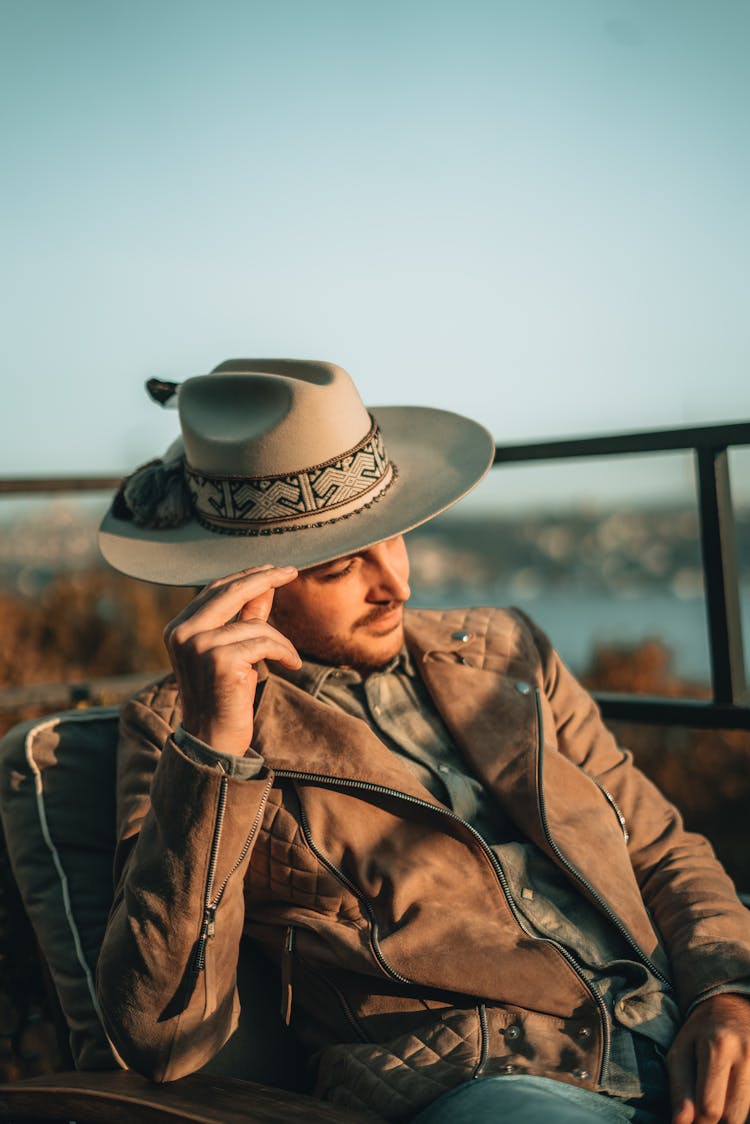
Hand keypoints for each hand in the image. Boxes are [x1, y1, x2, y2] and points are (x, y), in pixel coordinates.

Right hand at [163, 565, 301, 756]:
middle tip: (290, 571)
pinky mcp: (220, 660)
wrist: (212, 740)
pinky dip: (284, 652)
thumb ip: (245, 618)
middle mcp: (183, 633)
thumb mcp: (234, 651)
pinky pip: (265, 642)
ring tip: (289, 657)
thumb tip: (265, 585)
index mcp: (179, 628)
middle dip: (265, 578)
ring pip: (255, 624)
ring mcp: (199, 645)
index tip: (273, 569)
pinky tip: (292, 665)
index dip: (246, 576)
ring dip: (280, 640)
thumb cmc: (224, 696)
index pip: (216, 590)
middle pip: (231, 591)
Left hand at [668, 993, 749, 1123]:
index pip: (710, 1106)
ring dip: (731, 1119)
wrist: (731, 1008)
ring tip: (717, 1109)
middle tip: (704, 1118)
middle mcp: (746, 1055)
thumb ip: (679, 1089)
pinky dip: (744, 1111)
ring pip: (748, 1116)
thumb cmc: (699, 1032)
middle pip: (733, 1117)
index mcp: (718, 1047)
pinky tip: (731, 1103)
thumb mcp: (680, 1052)